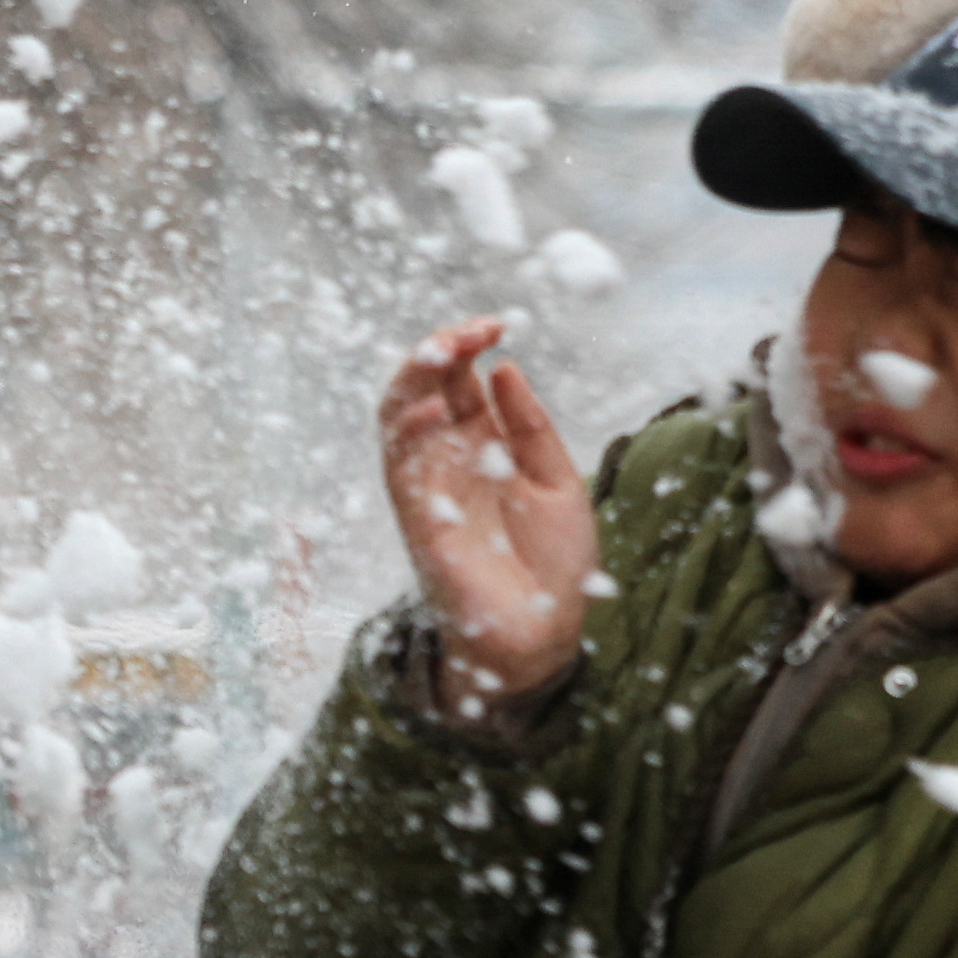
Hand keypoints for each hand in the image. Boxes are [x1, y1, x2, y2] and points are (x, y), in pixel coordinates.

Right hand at [381, 319, 597, 719]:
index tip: (495, 324)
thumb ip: (529, 427)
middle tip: (471, 328)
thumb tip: (504, 367)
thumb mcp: (558, 480)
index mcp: (483, 449)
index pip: (458, 384)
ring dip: (415, 378)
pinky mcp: (418, 518)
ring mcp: (430, 488)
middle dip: (439, 351)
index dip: (467, 348)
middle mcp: (450, 462)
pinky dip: (410, 429)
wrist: (544, 632)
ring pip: (399, 418)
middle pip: (423, 390)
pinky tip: (438, 402)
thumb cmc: (553, 565)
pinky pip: (399, 464)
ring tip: (445, 349)